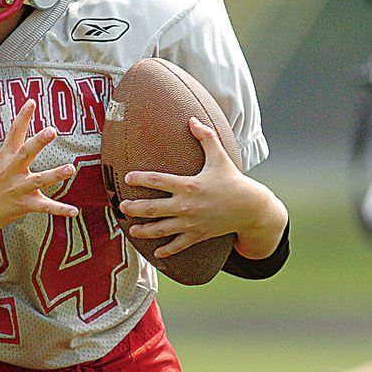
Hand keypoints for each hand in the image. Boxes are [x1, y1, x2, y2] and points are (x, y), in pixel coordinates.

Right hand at [0, 99, 78, 230]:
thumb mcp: (1, 159)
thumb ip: (16, 139)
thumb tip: (26, 111)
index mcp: (6, 157)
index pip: (14, 133)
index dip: (22, 117)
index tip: (32, 101)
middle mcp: (12, 171)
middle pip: (25, 153)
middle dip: (38, 142)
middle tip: (51, 130)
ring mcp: (19, 188)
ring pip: (38, 180)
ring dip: (54, 175)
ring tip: (70, 169)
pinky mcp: (26, 204)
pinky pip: (45, 207)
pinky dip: (60, 209)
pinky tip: (74, 210)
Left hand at [120, 117, 286, 258]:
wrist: (250, 207)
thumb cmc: (233, 180)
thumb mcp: (220, 157)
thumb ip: (205, 137)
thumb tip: (192, 119)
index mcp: (188, 185)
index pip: (158, 180)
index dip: (141, 179)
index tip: (128, 177)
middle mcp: (186, 205)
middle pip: (153, 208)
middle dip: (134, 208)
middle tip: (121, 206)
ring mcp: (191, 223)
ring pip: (161, 230)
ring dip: (144, 231)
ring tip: (132, 230)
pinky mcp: (198, 235)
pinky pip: (179, 245)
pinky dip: (167, 250)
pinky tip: (157, 252)